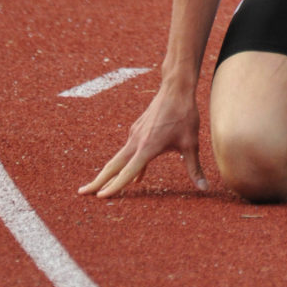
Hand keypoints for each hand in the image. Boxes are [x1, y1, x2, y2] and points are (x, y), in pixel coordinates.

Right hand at [78, 86, 206, 197]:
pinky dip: (125, 164)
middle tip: (82, 193)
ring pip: (118, 158)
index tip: (100, 198)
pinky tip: (136, 177)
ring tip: (99, 187)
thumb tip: (204, 187)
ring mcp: (135, 134)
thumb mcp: (191, 143)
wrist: (176, 88)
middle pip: (113, 165)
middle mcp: (136, 141)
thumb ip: (194, 168)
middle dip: (98, 181)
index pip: (127, 173)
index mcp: (146, 147)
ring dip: (108, 172)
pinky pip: (129, 151)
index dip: (115, 187)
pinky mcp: (138, 129)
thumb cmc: (184, 115)